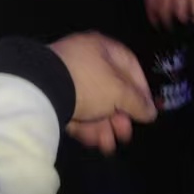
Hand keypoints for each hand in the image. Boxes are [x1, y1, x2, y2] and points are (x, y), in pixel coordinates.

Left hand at [50, 33, 156, 154]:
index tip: (146, 111)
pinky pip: (77, 110)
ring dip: (105, 126)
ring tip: (109, 146)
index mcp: (102, 48)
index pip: (129, 65)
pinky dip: (87, 127)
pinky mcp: (55, 95)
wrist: (42, 88)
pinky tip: (96, 143)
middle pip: (111, 89)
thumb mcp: (118, 91)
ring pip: (94, 104)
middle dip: (120, 115)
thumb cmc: (88, 82)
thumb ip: (136, 102)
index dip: (140, 88)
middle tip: (125, 135)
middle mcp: (85, 59)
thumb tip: (151, 111)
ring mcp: (68, 77)